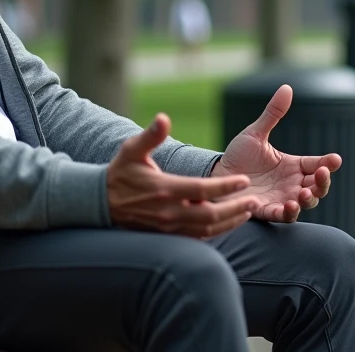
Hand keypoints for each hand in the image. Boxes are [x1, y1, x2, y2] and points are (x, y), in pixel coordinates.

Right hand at [107, 113, 257, 237]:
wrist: (100, 203)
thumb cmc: (120, 172)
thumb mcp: (132, 150)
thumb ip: (151, 135)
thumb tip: (164, 118)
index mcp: (163, 189)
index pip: (201, 189)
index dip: (225, 186)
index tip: (245, 181)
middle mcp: (167, 212)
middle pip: (209, 215)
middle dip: (234, 209)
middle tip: (254, 201)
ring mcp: (167, 227)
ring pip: (205, 230)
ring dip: (229, 222)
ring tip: (247, 212)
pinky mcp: (167, 235)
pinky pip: (197, 237)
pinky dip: (215, 231)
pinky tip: (228, 222)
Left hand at [212, 85, 341, 222]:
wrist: (217, 176)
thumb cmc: (238, 156)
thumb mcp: (255, 133)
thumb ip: (272, 114)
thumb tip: (286, 87)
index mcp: (292, 165)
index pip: (316, 164)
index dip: (328, 163)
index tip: (335, 159)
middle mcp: (291, 183)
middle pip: (318, 186)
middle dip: (323, 182)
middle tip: (321, 174)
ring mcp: (282, 198)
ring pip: (306, 203)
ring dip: (309, 199)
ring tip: (304, 193)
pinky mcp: (267, 211)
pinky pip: (283, 216)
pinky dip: (289, 213)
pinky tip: (289, 205)